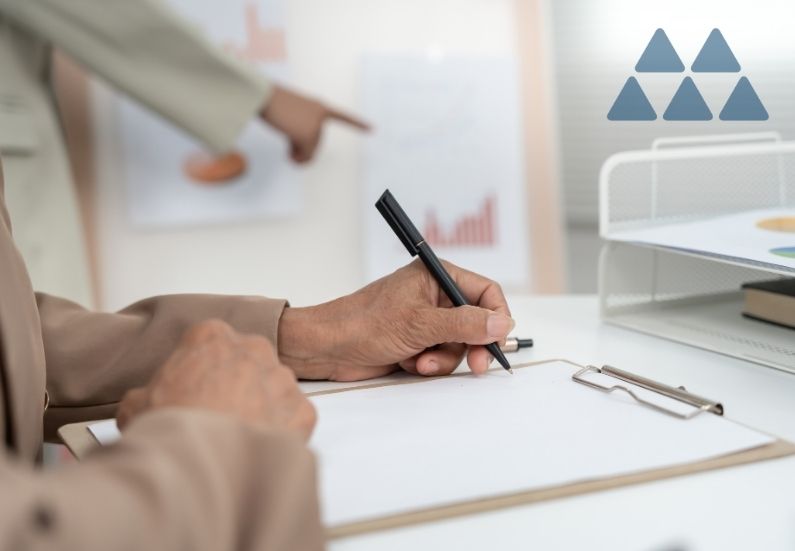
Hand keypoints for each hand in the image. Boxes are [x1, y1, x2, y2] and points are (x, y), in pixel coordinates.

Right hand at [117, 320, 315, 439]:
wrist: (204, 463)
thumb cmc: (172, 429)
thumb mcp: (136, 405)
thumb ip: (145, 394)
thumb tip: (143, 404)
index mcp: (212, 337)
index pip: (210, 344)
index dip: (200, 371)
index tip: (195, 391)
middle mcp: (253, 348)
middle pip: (247, 363)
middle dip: (236, 385)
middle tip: (217, 416)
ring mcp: (282, 378)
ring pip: (273, 390)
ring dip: (260, 409)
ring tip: (236, 438)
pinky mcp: (303, 409)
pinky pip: (292, 419)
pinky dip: (280, 433)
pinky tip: (257, 449)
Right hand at [260, 85, 368, 163]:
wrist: (263, 95)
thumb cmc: (271, 102)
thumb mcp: (290, 115)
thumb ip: (300, 133)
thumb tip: (300, 157)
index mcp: (320, 106)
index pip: (341, 116)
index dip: (357, 124)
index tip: (372, 128)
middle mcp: (321, 116)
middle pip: (316, 143)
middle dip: (302, 148)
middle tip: (287, 145)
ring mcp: (316, 126)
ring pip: (310, 151)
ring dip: (297, 154)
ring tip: (285, 144)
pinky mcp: (307, 135)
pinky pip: (304, 155)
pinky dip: (297, 159)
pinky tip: (290, 156)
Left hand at [278, 259, 513, 380]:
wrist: (328, 348)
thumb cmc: (364, 323)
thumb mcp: (420, 323)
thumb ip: (465, 324)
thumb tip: (503, 323)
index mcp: (436, 276)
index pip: (485, 291)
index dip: (496, 316)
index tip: (497, 341)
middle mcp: (434, 295)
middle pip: (476, 322)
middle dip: (471, 345)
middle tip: (477, 365)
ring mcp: (426, 320)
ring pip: (459, 344)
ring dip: (444, 358)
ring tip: (420, 361)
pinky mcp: (417, 342)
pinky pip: (441, 356)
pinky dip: (429, 363)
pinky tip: (408, 362)